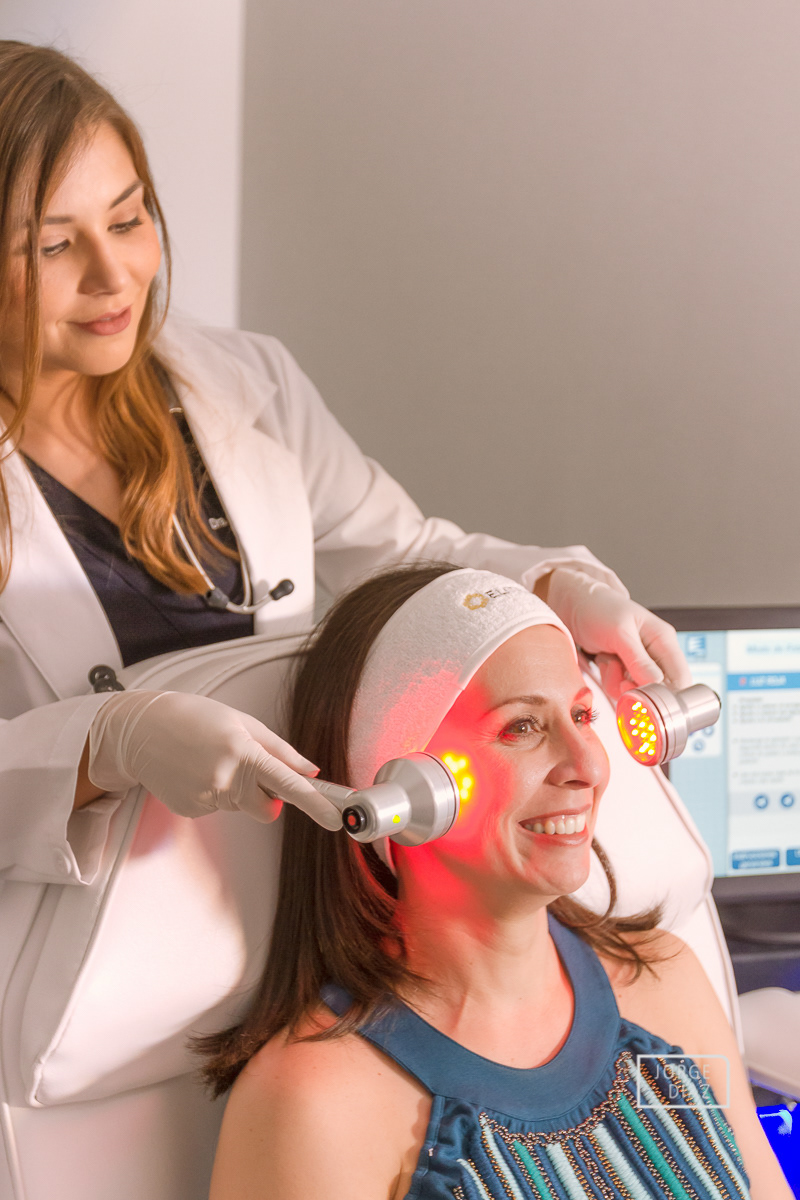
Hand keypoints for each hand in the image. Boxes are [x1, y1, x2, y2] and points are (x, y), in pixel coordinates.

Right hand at [87, 690, 341, 828]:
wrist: (139, 729)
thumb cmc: (192, 717)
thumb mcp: (242, 722)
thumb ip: (280, 750)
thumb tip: (311, 770)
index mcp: (243, 751)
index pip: (288, 784)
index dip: (316, 803)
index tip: (336, 818)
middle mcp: (225, 778)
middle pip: (267, 808)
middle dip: (265, 795)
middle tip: (244, 766)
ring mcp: (205, 797)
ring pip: (241, 807)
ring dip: (235, 790)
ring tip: (210, 760)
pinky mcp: (191, 810)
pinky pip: (218, 809)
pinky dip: (213, 794)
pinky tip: (196, 772)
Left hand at [545, 568, 691, 700]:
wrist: (572, 605)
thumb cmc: (598, 609)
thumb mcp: (619, 633)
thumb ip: (638, 660)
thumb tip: (657, 683)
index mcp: (663, 640)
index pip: (680, 678)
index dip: (667, 694)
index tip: (644, 694)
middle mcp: (654, 653)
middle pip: (657, 690)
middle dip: (635, 687)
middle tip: (619, 676)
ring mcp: (638, 662)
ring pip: (636, 691)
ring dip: (616, 681)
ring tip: (607, 659)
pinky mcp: (622, 669)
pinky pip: (619, 687)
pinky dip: (608, 678)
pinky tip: (602, 660)